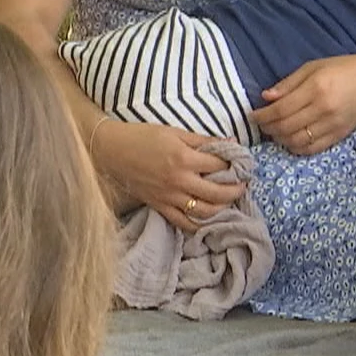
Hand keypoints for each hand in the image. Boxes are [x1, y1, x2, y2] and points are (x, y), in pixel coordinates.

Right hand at [91, 118, 246, 232]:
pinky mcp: (159, 207)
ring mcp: (169, 197)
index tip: (241, 163)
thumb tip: (230, 142)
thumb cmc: (143, 137)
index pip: (219, 164)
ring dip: (222, 208)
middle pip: (217, 192)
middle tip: (243, 185)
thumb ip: (203, 140)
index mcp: (184, 158)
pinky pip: (183, 222)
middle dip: (235, 190)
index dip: (234, 163)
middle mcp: (179, 181)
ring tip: (229, 201)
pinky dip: (198, 223)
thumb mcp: (174, 132)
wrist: (112, 151)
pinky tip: (207, 218)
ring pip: (204, 211)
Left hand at [252, 55, 355, 154]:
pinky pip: (313, 149)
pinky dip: (297, 148)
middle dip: (268, 128)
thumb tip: (266, 97)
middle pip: (286, 127)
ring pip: (297, 141)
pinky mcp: (340, 136)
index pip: (280, 109)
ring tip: (274, 132)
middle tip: (261, 124)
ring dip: (280, 140)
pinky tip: (291, 140)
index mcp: (316, 88)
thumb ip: (288, 83)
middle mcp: (324, 109)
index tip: (252, 115)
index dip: (262, 115)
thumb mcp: (313, 66)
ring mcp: (333, 125)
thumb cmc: (343, 68)